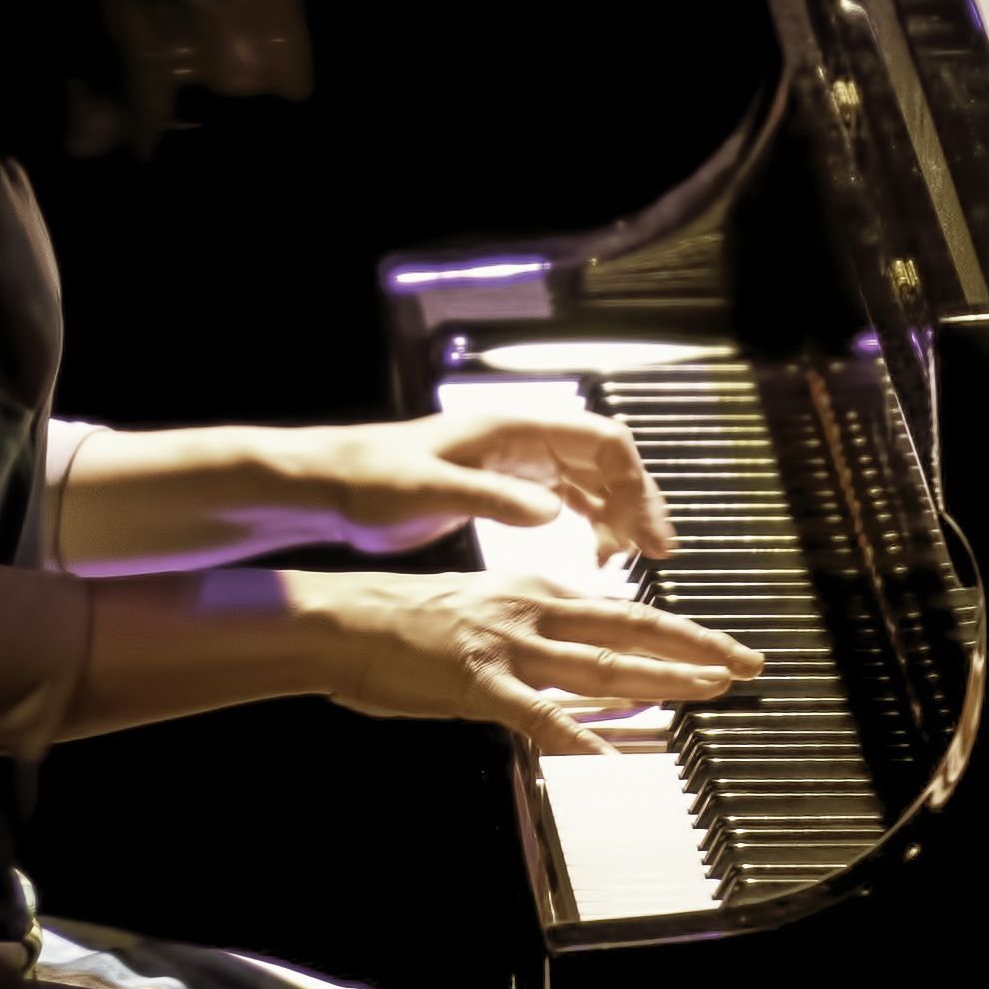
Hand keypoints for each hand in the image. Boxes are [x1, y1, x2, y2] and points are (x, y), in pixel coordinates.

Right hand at [302, 569, 758, 757]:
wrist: (345, 620)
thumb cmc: (408, 622)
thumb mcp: (489, 612)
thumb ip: (544, 638)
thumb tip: (590, 662)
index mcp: (537, 594)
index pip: (625, 613)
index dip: (681, 633)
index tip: (723, 648)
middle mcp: (533, 613)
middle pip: (631, 631)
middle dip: (696, 649)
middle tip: (746, 664)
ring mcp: (507, 647)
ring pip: (598, 664)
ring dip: (660, 678)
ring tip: (706, 690)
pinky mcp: (475, 681)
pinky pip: (531, 711)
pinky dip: (569, 730)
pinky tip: (600, 749)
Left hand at [303, 397, 678, 561]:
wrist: (331, 486)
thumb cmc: (371, 478)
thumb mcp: (432, 491)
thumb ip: (493, 499)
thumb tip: (553, 512)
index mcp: (512, 428)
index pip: (602, 441)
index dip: (634, 483)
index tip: (647, 529)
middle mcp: (522, 440)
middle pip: (606, 463)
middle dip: (637, 503)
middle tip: (657, 552)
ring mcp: (517, 463)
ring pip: (592, 483)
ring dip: (618, 516)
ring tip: (632, 560)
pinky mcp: (506, 488)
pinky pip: (569, 500)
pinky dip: (591, 525)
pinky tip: (596, 557)